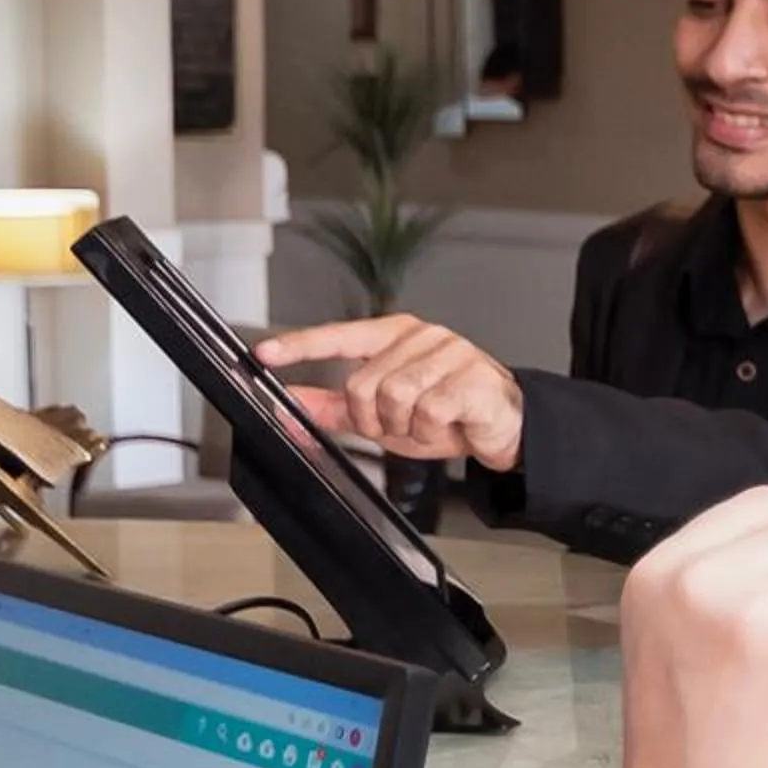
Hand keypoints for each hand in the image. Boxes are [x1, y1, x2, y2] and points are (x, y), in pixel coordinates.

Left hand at [256, 316, 524, 470]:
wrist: (502, 425)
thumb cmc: (446, 412)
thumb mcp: (384, 414)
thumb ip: (336, 407)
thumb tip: (290, 404)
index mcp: (396, 335)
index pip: (339, 336)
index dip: (300, 345)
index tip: (264, 354)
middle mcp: (421, 336)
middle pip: (363, 384)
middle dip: (374, 418)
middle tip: (398, 425)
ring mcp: (450, 353)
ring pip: (395, 398)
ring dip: (405, 427)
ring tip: (426, 425)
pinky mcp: (472, 377)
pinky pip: (428, 412)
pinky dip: (431, 432)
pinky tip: (446, 427)